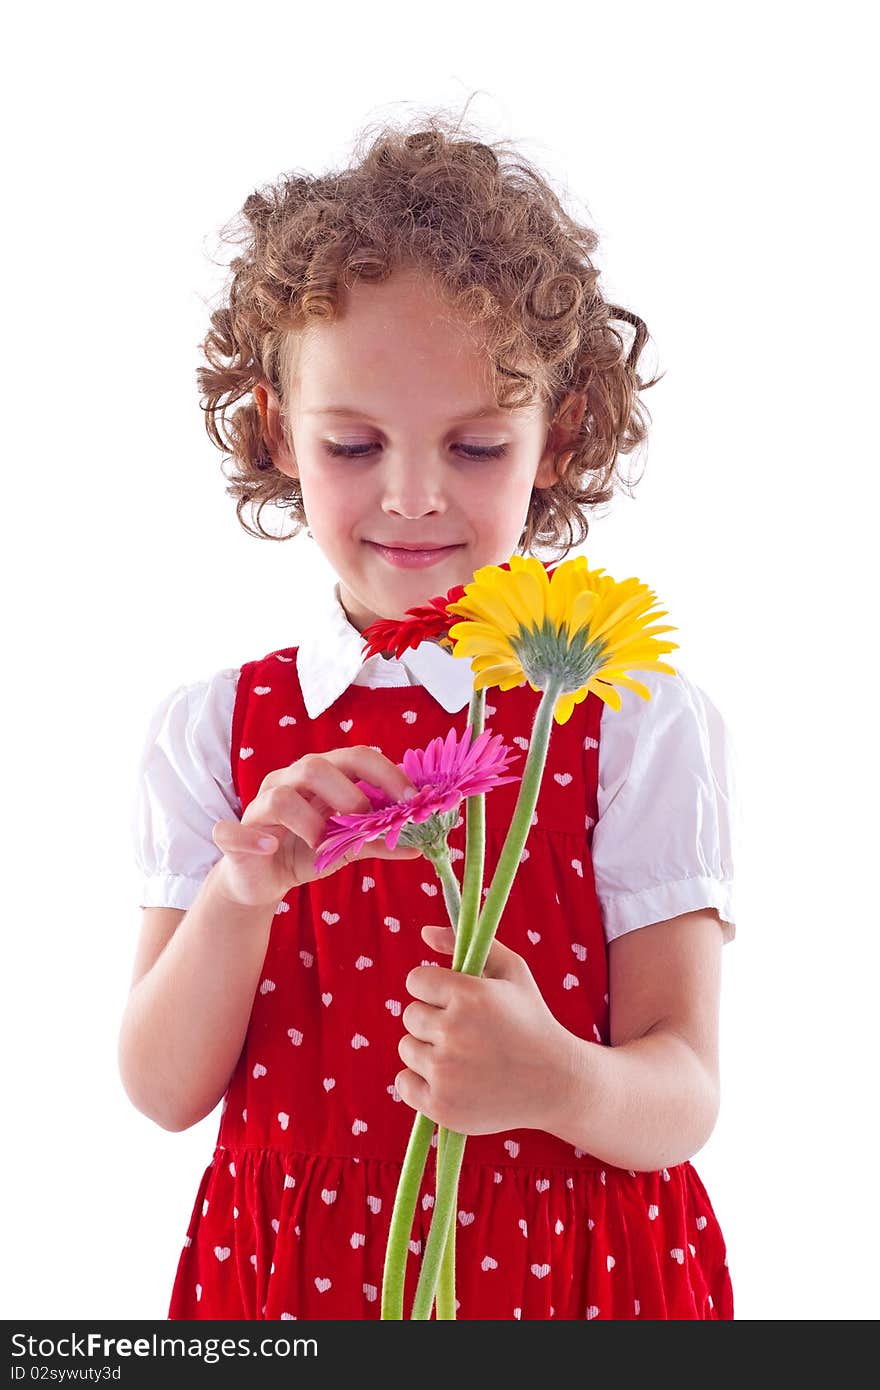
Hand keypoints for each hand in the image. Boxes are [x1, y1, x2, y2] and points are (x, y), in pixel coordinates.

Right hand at [211, 746, 422, 907]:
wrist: (261, 880)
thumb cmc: (305, 851)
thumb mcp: (346, 848)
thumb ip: (378, 842)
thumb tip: (420, 845)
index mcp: (321, 777)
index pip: (356, 757)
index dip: (386, 774)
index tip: (413, 800)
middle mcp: (289, 781)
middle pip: (315, 766)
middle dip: (348, 794)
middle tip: (366, 822)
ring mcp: (259, 805)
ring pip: (281, 796)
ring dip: (309, 822)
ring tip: (323, 846)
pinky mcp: (235, 835)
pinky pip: (233, 830)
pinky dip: (254, 838)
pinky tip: (271, 847)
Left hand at [395, 924, 571, 1135]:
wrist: (556, 1083)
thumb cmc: (531, 1021)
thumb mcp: (512, 971)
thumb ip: (469, 945)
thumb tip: (424, 932)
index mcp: (467, 995)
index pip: (416, 981)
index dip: (434, 990)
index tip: (454, 1001)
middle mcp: (452, 1031)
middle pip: (410, 1016)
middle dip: (433, 1020)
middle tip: (465, 1032)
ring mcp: (444, 1072)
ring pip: (407, 1049)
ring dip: (427, 1050)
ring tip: (463, 1057)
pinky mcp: (440, 1105)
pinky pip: (404, 1083)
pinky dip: (420, 1082)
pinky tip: (450, 1080)